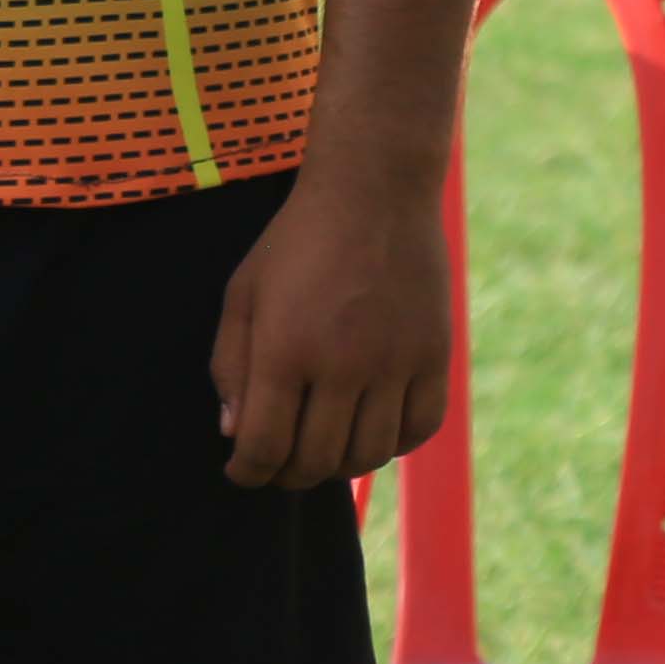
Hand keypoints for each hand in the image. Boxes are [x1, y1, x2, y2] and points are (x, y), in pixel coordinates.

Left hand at [211, 161, 450, 489]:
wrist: (376, 189)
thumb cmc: (297, 241)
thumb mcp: (242, 293)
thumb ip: (229, 367)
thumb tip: (235, 434)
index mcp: (284, 351)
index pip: (263, 449)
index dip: (247, 473)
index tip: (243, 469)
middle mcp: (342, 364)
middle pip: (315, 462)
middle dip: (288, 474)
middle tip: (282, 460)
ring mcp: (394, 361)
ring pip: (368, 455)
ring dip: (340, 464)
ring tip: (327, 445)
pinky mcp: (434, 353)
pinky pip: (419, 428)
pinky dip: (395, 443)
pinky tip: (374, 426)